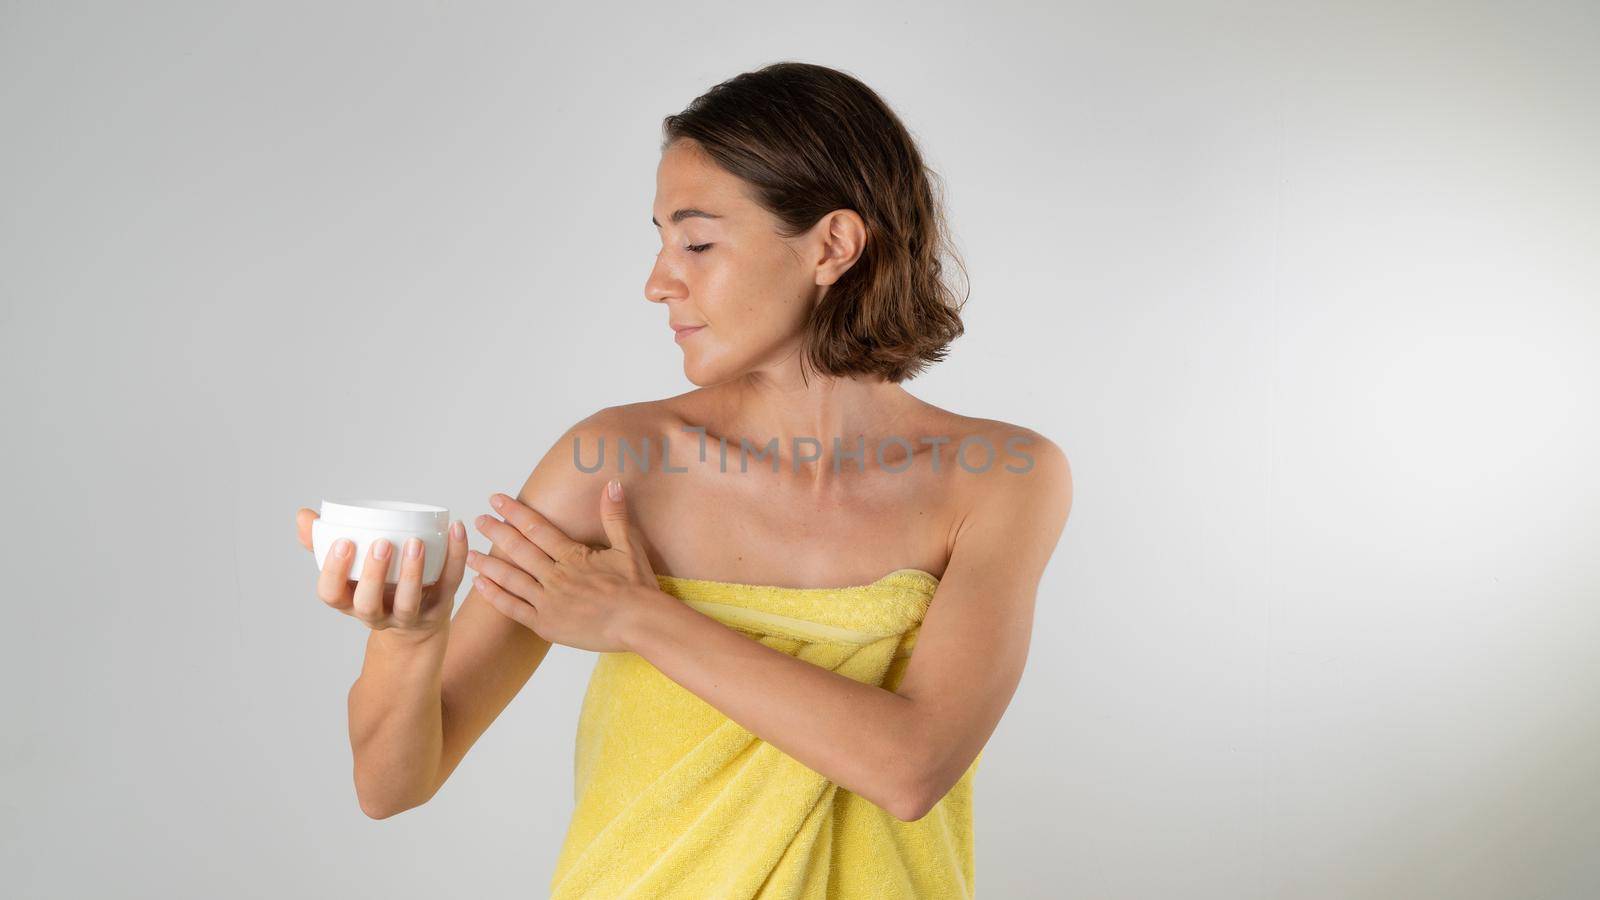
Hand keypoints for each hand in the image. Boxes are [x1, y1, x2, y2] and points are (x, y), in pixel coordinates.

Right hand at [296, 507, 468, 642]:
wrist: (414, 625)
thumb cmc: (375, 586)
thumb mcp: (346, 570)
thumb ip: (322, 543)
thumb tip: (304, 516)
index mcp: (349, 601)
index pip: (331, 595)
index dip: (334, 572)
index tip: (343, 542)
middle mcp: (376, 614)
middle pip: (368, 604)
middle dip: (373, 575)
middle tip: (381, 544)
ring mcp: (408, 615)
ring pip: (408, 602)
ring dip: (412, 573)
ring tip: (415, 543)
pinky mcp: (439, 608)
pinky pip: (449, 583)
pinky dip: (455, 556)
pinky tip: (455, 529)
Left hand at [466, 478, 662, 651]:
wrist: (641, 624)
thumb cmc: (638, 588)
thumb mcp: (628, 547)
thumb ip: (615, 516)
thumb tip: (611, 484)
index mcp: (573, 556)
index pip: (537, 529)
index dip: (515, 513)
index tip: (496, 500)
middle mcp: (556, 576)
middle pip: (519, 550)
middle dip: (497, 532)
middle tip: (478, 519)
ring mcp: (548, 602)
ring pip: (511, 579)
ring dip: (489, 564)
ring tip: (471, 553)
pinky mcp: (546, 625)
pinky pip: (514, 609)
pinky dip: (496, 597)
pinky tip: (481, 585)